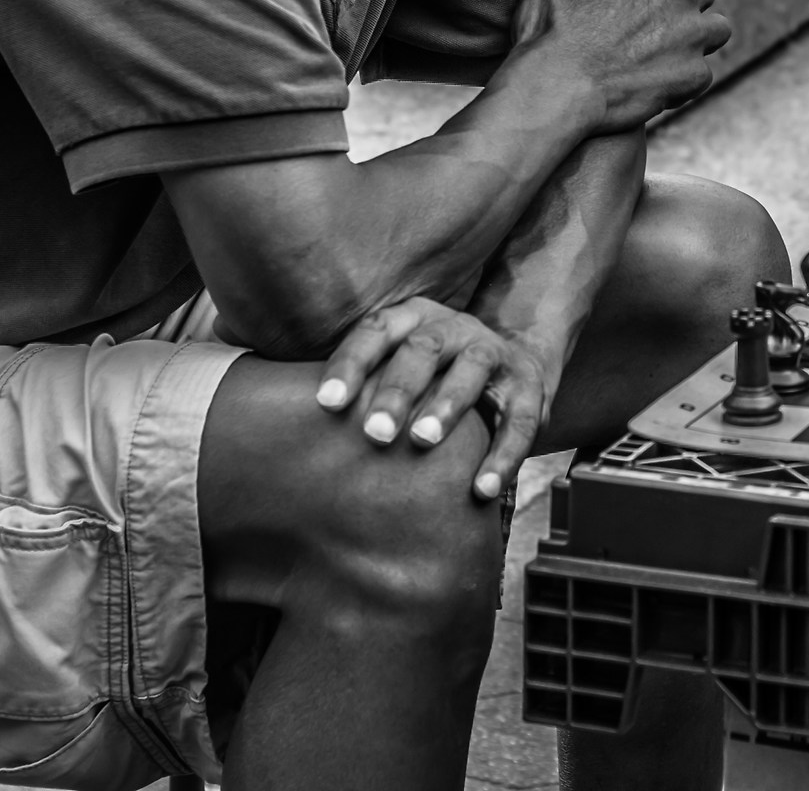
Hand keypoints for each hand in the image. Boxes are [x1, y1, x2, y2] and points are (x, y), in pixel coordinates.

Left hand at [315, 297, 549, 500]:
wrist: (515, 358)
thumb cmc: (430, 374)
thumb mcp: (397, 363)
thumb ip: (357, 383)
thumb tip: (279, 420)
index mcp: (414, 319)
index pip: (376, 331)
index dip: (351, 363)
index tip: (326, 403)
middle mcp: (454, 329)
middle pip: (424, 348)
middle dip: (398, 389)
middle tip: (375, 433)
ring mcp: (493, 354)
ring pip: (471, 370)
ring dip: (446, 404)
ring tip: (424, 441)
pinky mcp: (528, 386)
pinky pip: (519, 419)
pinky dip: (503, 455)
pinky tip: (482, 489)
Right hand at [518, 0, 732, 130]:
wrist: (558, 86)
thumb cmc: (553, 22)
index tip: (627, 0)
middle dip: (683, 4)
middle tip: (651, 26)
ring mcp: (691, 35)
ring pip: (716, 29)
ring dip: (698, 37)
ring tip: (664, 53)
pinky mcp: (693, 74)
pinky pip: (701, 73)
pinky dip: (683, 78)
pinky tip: (656, 83)